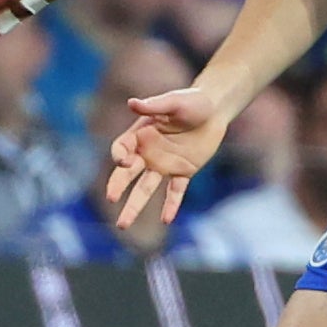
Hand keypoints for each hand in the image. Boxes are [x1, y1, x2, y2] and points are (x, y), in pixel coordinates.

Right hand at [104, 85, 227, 227]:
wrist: (215, 110)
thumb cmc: (192, 101)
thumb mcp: (173, 102)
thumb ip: (154, 106)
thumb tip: (132, 103)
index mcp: (140, 134)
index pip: (121, 148)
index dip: (119, 156)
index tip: (123, 161)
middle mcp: (148, 152)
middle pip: (127, 174)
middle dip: (117, 186)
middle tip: (111, 198)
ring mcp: (164, 164)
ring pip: (145, 189)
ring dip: (134, 206)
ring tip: (123, 225)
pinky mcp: (183, 172)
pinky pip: (175, 192)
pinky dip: (171, 205)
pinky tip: (166, 220)